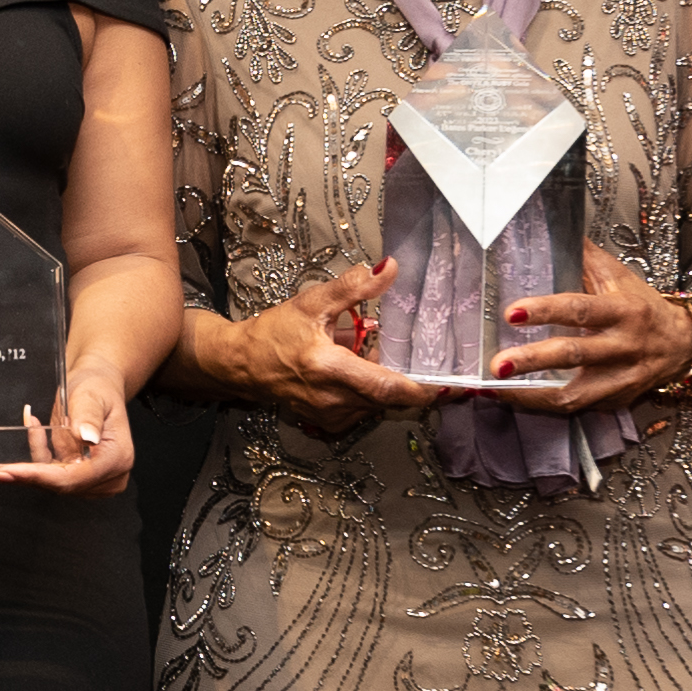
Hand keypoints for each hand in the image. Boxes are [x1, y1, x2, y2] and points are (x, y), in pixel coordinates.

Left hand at [0, 363, 134, 493]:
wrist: (98, 385)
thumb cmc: (99, 387)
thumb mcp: (93, 396)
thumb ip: (89, 417)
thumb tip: (86, 438)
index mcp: (114, 460)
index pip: (71, 478)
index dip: (36, 476)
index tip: (7, 472)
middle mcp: (103, 476)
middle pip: (54, 484)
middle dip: (15, 477)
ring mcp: (88, 477)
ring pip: (45, 481)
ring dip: (12, 473)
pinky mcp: (73, 473)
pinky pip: (43, 471)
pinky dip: (26, 459)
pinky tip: (11, 445)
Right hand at [189, 259, 416, 438]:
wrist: (243, 364)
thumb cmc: (274, 334)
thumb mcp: (312, 302)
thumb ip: (354, 287)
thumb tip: (388, 268)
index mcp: (329, 369)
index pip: (387, 388)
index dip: (421, 389)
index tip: (448, 384)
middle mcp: (332, 399)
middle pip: (389, 397)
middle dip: (407, 379)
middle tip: (420, 357)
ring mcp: (331, 415)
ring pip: (378, 402)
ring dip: (385, 382)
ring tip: (369, 355)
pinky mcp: (330, 421)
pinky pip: (364, 408)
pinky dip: (369, 390)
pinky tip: (357, 370)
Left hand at [491, 245, 691, 415]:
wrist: (683, 345)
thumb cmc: (642, 306)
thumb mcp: (618, 277)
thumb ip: (585, 257)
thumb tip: (552, 225)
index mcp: (623, 311)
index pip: (581, 310)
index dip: (546, 311)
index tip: (512, 313)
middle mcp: (623, 347)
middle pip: (575, 355)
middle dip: (534, 360)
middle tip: (498, 364)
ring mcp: (620, 379)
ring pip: (575, 393)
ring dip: (532, 394)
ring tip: (496, 388)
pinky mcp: (614, 401)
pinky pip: (576, 408)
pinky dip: (543, 405)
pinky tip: (515, 398)